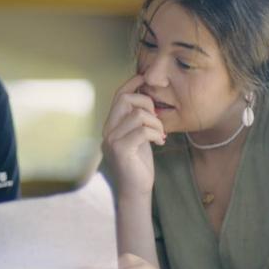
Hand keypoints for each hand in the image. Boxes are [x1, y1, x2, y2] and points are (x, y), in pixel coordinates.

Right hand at [102, 75, 164, 196]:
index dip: (131, 83)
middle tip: (157, 119)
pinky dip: (155, 133)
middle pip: (125, 99)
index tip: (144, 78)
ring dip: (156, 123)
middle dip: (147, 103)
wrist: (135, 191)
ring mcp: (112, 139)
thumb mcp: (138, 138)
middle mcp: (107, 130)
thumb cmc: (138, 164)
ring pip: (138, 115)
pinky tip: (159, 142)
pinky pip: (142, 130)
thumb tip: (146, 98)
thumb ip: (137, 120)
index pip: (118, 96)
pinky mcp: (120, 149)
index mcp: (111, 125)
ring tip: (160, 135)